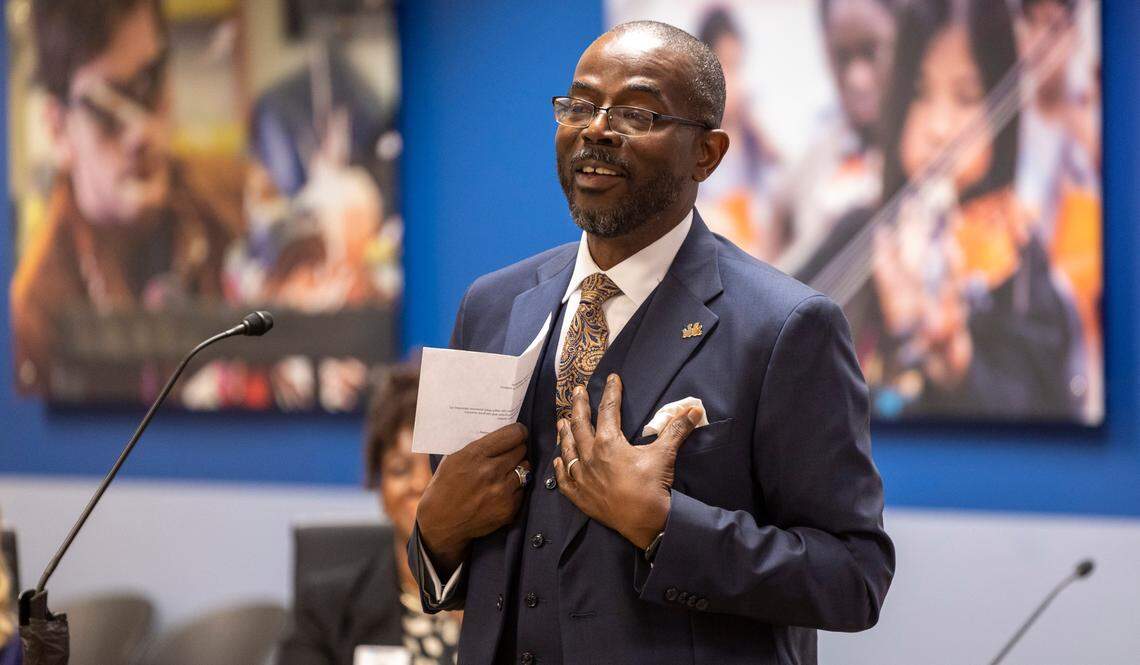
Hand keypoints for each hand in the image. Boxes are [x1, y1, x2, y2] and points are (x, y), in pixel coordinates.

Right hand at [416, 423, 530, 574]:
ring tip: (506, 472)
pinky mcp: (508, 508)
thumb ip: (477, 446)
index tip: (518, 433)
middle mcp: (491, 471)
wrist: (441, 522)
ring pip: (526, 469)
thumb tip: (500, 433)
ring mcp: (501, 491)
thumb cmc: (444, 487)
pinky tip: (501, 490)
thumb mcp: (453, 459)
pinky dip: (515, 488)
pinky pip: (523, 489)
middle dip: (516, 450)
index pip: (513, 434)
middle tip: (510, 453)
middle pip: (521, 450)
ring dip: (518, 468)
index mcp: (475, 454)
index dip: (518, 432)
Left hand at [553, 374, 701, 549]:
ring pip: (568, 450)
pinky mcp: (581, 497)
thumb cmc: (652, 485)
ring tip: (562, 422)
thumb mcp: (664, 453)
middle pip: (580, 425)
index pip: (608, 410)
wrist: (645, 521)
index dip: (611, 392)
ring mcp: (583, 477)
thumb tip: (694, 410)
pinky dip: (560, 470)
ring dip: (564, 434)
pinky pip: (565, 480)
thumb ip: (676, 429)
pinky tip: (557, 462)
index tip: (612, 379)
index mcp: (608, 443)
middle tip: (577, 391)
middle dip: (579, 406)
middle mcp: (590, 457)